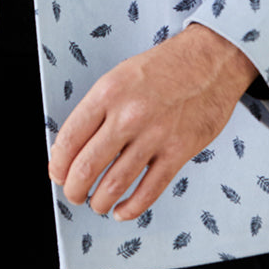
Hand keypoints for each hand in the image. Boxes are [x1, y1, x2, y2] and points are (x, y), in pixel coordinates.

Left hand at [48, 23, 257, 221]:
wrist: (211, 59)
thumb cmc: (167, 66)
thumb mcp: (121, 75)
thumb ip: (98, 109)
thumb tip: (75, 146)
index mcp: (108, 93)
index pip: (69, 138)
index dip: (58, 164)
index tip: (58, 173)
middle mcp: (128, 115)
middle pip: (86, 167)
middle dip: (74, 189)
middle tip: (74, 193)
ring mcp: (154, 135)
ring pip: (114, 185)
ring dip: (99, 202)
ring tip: (97, 203)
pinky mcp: (178, 151)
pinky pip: (149, 191)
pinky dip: (131, 208)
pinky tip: (123, 210)